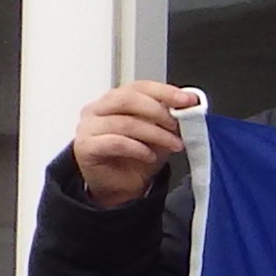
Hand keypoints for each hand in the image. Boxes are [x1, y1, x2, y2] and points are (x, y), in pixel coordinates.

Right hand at [70, 82, 205, 208]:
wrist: (121, 188)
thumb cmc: (136, 158)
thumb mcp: (159, 135)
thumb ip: (169, 119)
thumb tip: (189, 105)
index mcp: (114, 100)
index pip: (139, 86)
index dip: (165, 91)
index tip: (188, 100)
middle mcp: (97, 109)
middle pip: (127, 98)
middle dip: (158, 111)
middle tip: (178, 124)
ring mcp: (88, 127)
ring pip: (125, 122)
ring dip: (155, 134)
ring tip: (174, 144)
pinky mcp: (85, 147)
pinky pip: (115, 143)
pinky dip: (138, 148)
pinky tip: (150, 155)